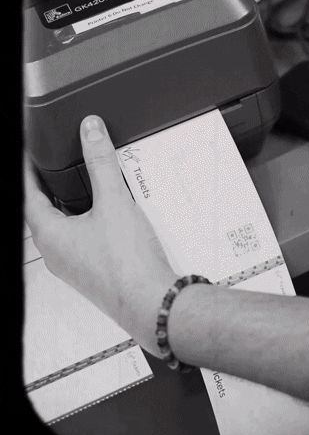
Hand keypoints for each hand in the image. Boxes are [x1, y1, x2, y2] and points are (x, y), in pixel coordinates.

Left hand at [24, 115, 179, 356]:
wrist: (153, 303)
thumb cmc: (128, 265)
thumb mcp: (114, 201)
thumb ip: (101, 162)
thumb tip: (90, 132)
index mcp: (51, 236)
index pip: (28, 197)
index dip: (29, 174)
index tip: (31, 158)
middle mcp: (57, 254)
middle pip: (45, 213)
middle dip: (51, 189)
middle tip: (57, 168)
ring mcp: (75, 266)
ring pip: (65, 229)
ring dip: (73, 207)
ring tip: (89, 186)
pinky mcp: (94, 273)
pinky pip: (83, 242)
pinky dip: (90, 224)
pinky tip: (111, 217)